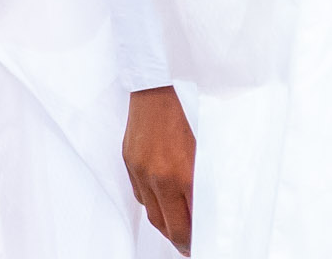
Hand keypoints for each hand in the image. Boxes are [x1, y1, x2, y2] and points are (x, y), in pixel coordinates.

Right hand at [124, 86, 196, 252]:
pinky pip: (140, 196)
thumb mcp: (200, 147)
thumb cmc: (184, 111)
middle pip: (166, 225)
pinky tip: (163, 205)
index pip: (186, 222)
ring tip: (178, 232)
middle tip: (190, 247)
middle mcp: (157, 178)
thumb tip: (202, 204)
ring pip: (151, 213)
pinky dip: (153, 204)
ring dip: (165, 226)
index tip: (200, 245)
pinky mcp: (129, 165)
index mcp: (179, 174)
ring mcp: (140, 173)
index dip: (193, 239)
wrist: (154, 88)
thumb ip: (199, 178)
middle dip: (179, 240)